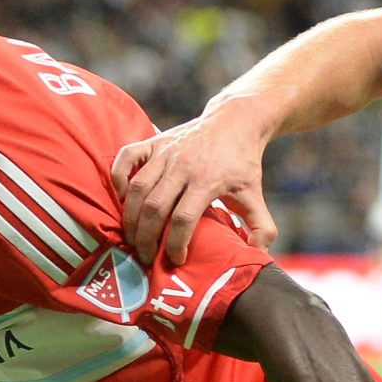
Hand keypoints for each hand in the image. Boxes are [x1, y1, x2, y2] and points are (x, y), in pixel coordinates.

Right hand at [112, 104, 277, 267]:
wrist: (234, 121)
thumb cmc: (242, 163)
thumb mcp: (256, 195)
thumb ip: (262, 226)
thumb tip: (258, 253)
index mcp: (208, 181)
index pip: (184, 219)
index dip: (176, 244)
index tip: (176, 260)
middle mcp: (183, 166)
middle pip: (156, 207)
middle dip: (147, 238)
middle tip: (145, 256)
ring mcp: (166, 152)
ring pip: (139, 188)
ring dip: (131, 217)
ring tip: (131, 238)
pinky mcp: (155, 141)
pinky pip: (126, 158)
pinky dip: (118, 177)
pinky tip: (121, 197)